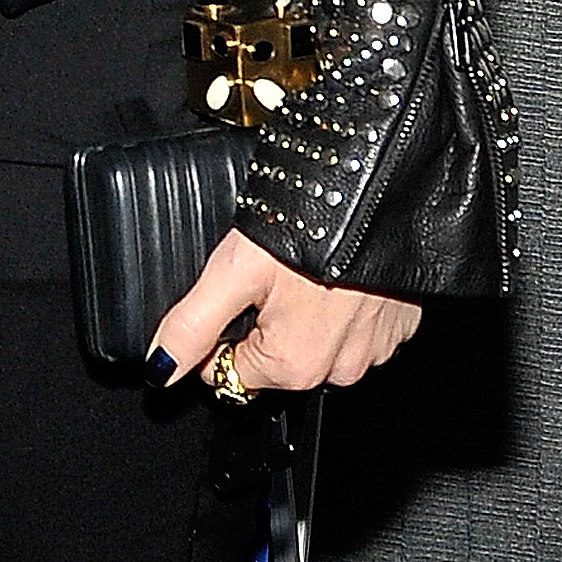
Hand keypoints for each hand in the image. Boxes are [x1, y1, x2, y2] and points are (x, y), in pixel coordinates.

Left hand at [151, 228, 420, 393]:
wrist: (378, 192)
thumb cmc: (306, 226)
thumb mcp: (232, 271)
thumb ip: (192, 324)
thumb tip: (161, 367)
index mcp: (293, 365)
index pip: (232, 368)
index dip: (220, 330)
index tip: (232, 291)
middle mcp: (338, 370)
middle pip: (276, 358)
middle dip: (265, 320)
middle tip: (271, 270)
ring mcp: (375, 349)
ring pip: (320, 342)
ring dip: (307, 312)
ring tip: (304, 265)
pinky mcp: (400, 325)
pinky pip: (360, 325)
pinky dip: (346, 303)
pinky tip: (337, 269)